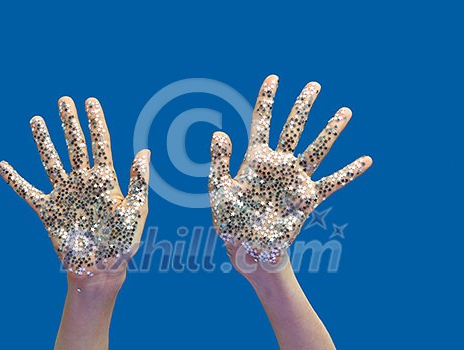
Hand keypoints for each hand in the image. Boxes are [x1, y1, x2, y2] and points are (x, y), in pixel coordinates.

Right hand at [0, 97, 149, 280]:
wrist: (100, 268)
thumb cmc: (122, 242)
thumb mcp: (135, 210)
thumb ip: (138, 181)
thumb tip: (145, 151)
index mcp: (105, 179)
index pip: (100, 143)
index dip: (96, 122)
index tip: (91, 101)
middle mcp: (83, 181)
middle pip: (75, 145)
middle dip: (70, 123)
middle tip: (64, 100)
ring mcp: (64, 194)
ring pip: (51, 161)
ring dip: (43, 141)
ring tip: (36, 119)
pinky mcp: (48, 210)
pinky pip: (27, 191)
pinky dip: (14, 180)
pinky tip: (3, 166)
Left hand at [209, 75, 371, 263]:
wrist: (247, 248)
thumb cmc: (230, 220)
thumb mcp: (219, 190)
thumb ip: (219, 162)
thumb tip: (219, 132)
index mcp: (255, 159)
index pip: (261, 122)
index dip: (267, 100)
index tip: (274, 78)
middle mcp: (278, 164)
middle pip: (293, 128)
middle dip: (303, 107)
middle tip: (314, 85)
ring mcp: (294, 180)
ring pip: (316, 149)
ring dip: (330, 131)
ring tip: (344, 111)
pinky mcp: (307, 199)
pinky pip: (332, 183)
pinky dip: (349, 172)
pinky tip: (366, 160)